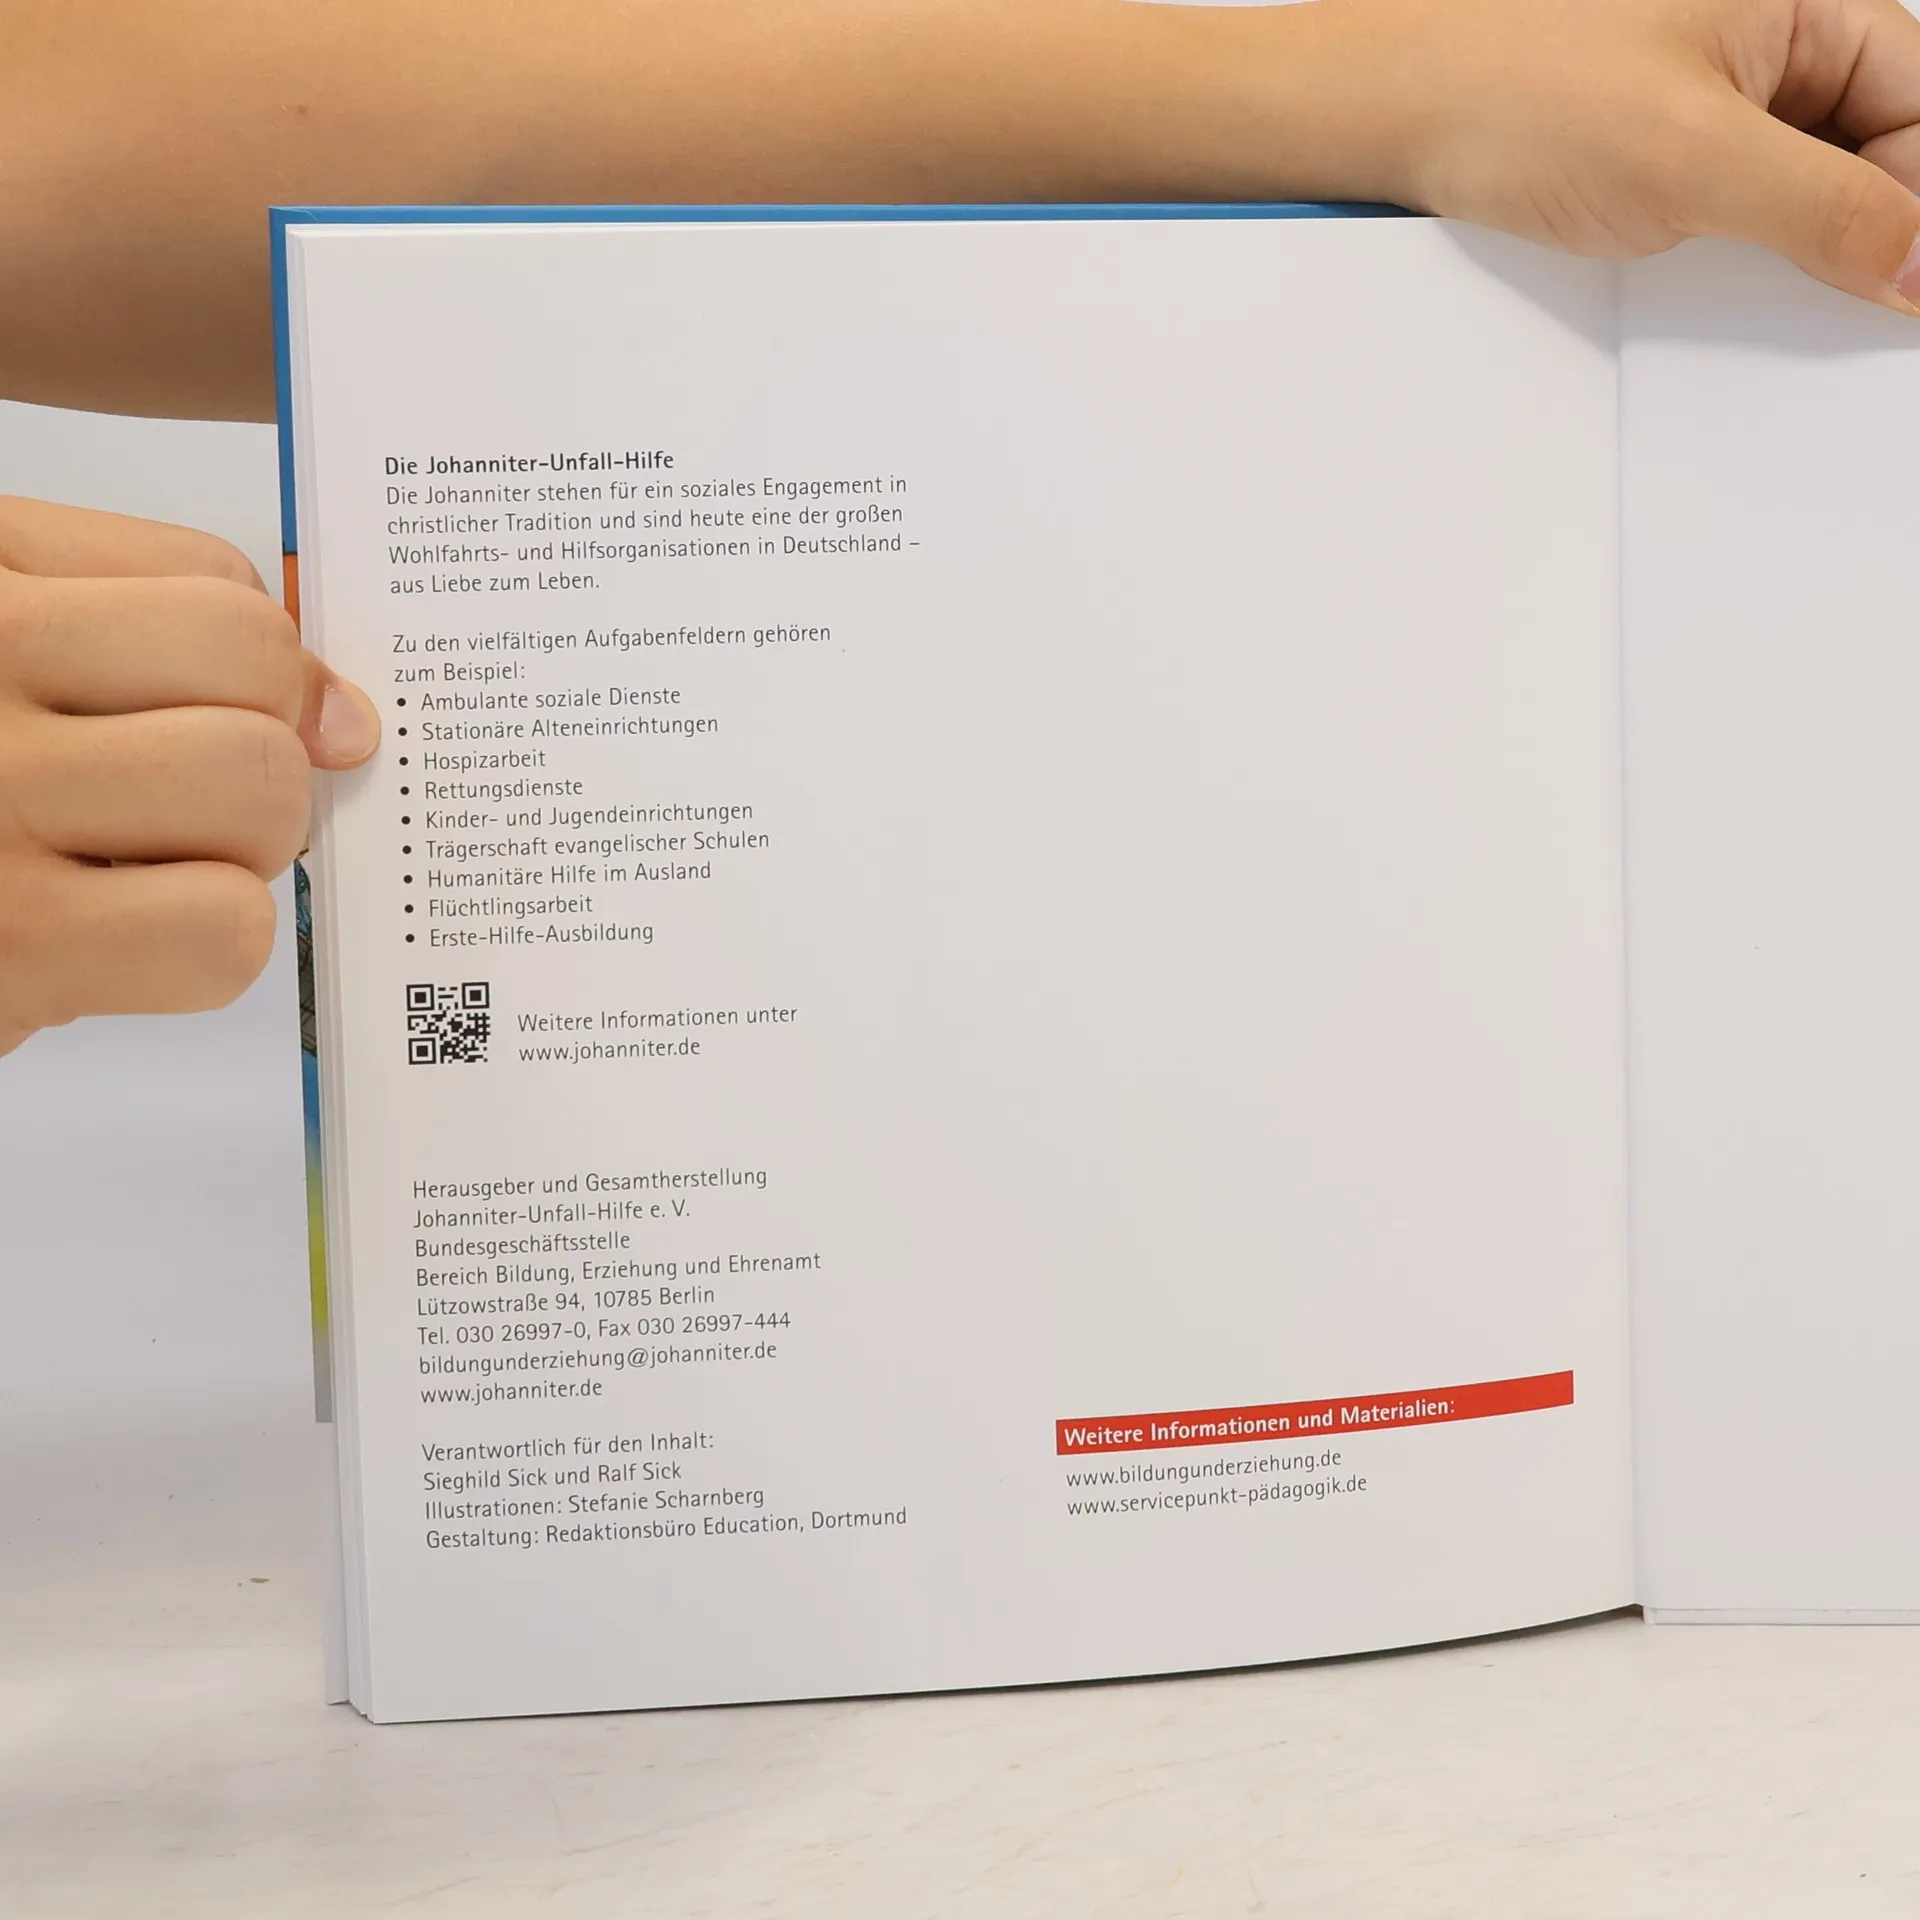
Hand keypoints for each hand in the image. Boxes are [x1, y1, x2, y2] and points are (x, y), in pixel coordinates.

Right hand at [0, 495, 378, 1056]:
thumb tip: (345, 716)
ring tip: (146, 868)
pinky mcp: (16, 940)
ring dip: (241, 848)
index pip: (219, 579)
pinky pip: (224, 926)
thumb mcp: (12, 662)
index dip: (256, 668)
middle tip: (184, 808)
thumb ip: (158, 639)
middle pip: (253, 664)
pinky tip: (125, 940)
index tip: (213, 715)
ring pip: (255, 783)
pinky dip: (211, 942)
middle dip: (262, 750)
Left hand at [1323, 0, 1919, 309]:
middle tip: (1861, 314)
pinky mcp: (1661, 146)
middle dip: (1871, 230)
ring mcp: (1714, 92)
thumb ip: (1822, 210)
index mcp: (1806, 3)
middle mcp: (1771, 36)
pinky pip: (1739, 201)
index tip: (1909, 297)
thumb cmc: (1515, 92)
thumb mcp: (1692, 160)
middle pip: (1876, 146)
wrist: (1386, 109)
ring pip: (1808, 180)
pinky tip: (1731, 292)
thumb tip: (1919, 266)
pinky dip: (1748, 251)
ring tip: (1794, 305)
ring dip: (1808, 248)